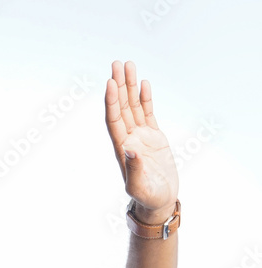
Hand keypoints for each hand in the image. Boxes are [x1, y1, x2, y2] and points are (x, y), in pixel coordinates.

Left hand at [105, 59, 178, 222]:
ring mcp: (141, 137)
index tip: (111, 83)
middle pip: (121, 107)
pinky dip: (145, 98)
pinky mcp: (153, 138)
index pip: (114, 120)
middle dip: (119, 86)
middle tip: (117, 64)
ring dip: (130, 87)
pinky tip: (143, 83)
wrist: (159, 202)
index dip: (112, 102)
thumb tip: (130, 149)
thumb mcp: (139, 186)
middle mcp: (129, 139)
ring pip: (133, 106)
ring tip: (128, 65)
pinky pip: (147, 113)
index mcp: (122, 149)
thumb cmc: (148, 198)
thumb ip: (134, 168)